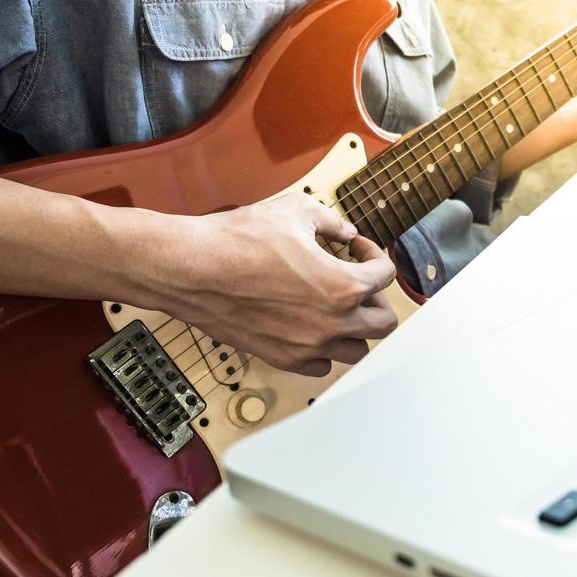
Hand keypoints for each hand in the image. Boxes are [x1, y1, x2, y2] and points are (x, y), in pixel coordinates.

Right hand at [150, 193, 398, 376]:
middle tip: (358, 281)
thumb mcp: (295, 210)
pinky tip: (311, 326)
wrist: (191, 269)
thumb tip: (344, 230)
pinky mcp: (282, 357)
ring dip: (355, 328)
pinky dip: (324, 350)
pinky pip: (320, 366)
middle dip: (377, 298)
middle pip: (383, 323)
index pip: (385, 276)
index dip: (373, 254)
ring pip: (356, 350)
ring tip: (339, 307)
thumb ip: (331, 221)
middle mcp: (332, 323)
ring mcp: (307, 345)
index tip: (356, 247)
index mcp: (344, 286)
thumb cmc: (238, 240)